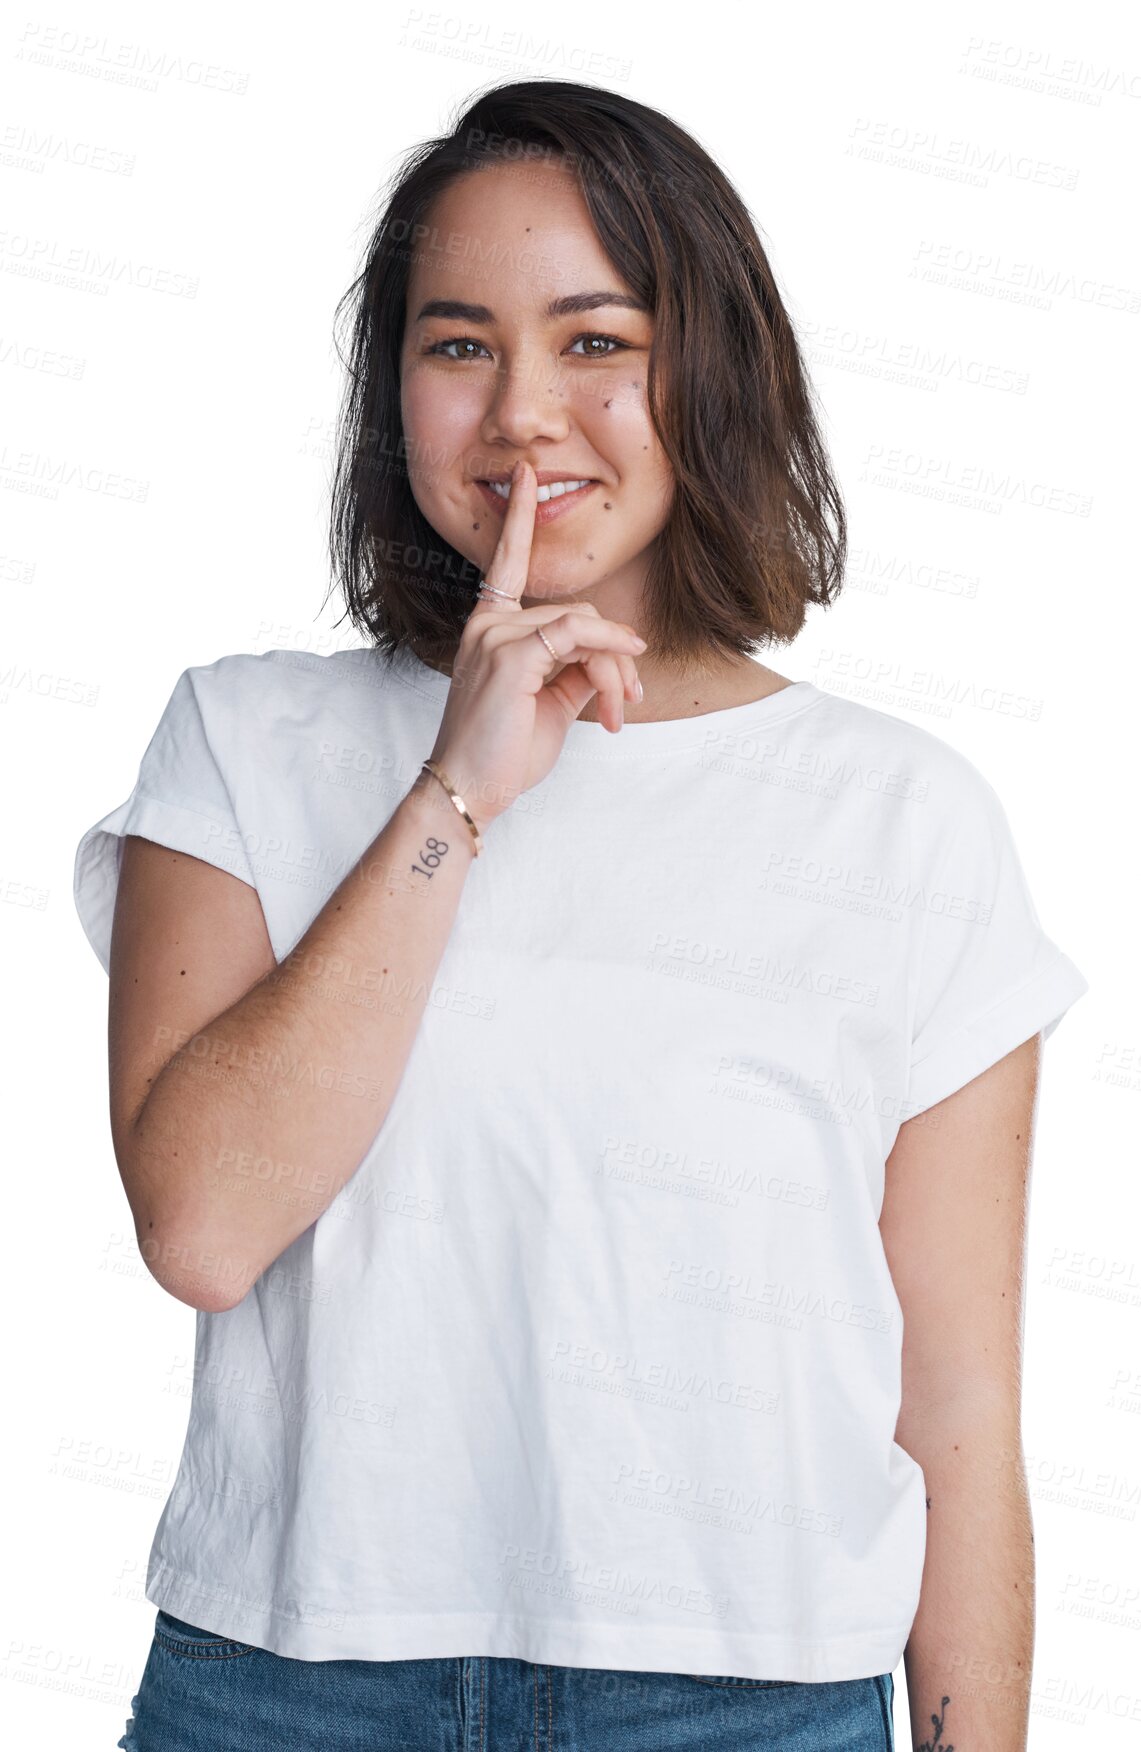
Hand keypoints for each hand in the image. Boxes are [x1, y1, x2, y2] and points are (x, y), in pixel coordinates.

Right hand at [424, 460, 646, 832]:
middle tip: (626, 705)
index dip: (519, 521)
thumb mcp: (551, 704)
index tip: (525, 476)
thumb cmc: (505, 752)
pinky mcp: (510, 655)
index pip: (507, 565)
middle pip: (576, 615)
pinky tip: (626, 672)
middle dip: (613, 658)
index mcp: (490, 629)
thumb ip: (575, 670)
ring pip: (582, 627)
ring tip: (617, 714)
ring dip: (613, 670)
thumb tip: (610, 658)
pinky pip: (576, 635)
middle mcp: (487, 624)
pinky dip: (609, 652)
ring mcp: (495, 636)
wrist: (472, 790)